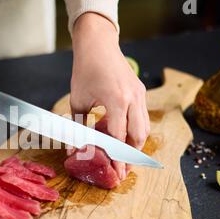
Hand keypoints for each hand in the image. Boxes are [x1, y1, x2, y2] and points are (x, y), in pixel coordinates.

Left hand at [70, 13, 149, 179]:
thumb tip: (75, 150)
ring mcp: (140, 94)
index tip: (116, 174)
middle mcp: (133, 98)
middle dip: (131, 156)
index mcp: (117, 100)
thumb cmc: (85, 70)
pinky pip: (141, 117)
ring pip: (144, 128)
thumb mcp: (78, 100)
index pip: (120, 138)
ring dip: (134, 145)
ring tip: (121, 157)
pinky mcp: (141, 92)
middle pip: (139, 136)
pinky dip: (133, 130)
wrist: (98, 44)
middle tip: (121, 171)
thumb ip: (78, 126)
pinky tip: (119, 136)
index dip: (118, 158)